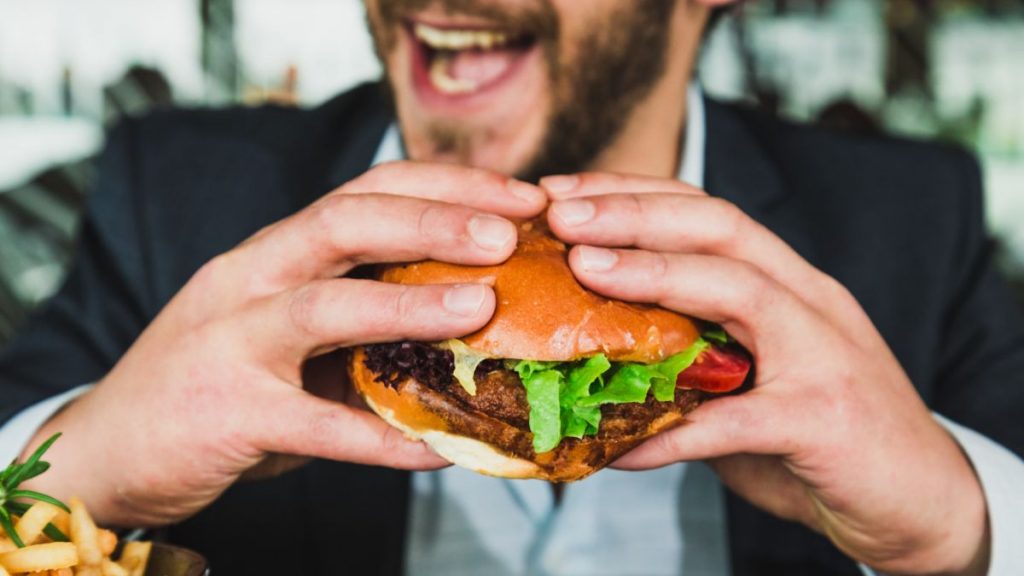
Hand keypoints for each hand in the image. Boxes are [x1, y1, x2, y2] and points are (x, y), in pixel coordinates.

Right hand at [23, 161, 546, 526]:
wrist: (109, 445)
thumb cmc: (217, 379)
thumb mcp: (284, 328)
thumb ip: (356, 314)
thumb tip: (470, 320)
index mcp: (275, 251)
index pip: (365, 191)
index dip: (446, 187)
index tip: (519, 198)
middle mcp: (250, 278)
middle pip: (344, 222)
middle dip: (433, 219)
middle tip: (509, 232)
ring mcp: (231, 342)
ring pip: (323, 307)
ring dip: (409, 304)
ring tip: (482, 307)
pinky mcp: (227, 414)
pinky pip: (316, 427)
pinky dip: (382, 439)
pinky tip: (441, 449)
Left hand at [542, 173, 988, 575]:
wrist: (921, 500)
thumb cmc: (823, 435)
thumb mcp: (753, 377)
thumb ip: (693, 358)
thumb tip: (596, 354)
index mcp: (788, 283)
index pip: (707, 211)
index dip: (634, 193)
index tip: (563, 194)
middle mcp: (809, 301)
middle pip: (721, 226)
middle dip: (635, 211)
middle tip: (559, 213)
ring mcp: (825, 354)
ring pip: (739, 288)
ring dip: (654, 272)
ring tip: (583, 269)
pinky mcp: (826, 420)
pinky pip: (736, 420)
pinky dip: (673, 430)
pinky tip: (618, 446)